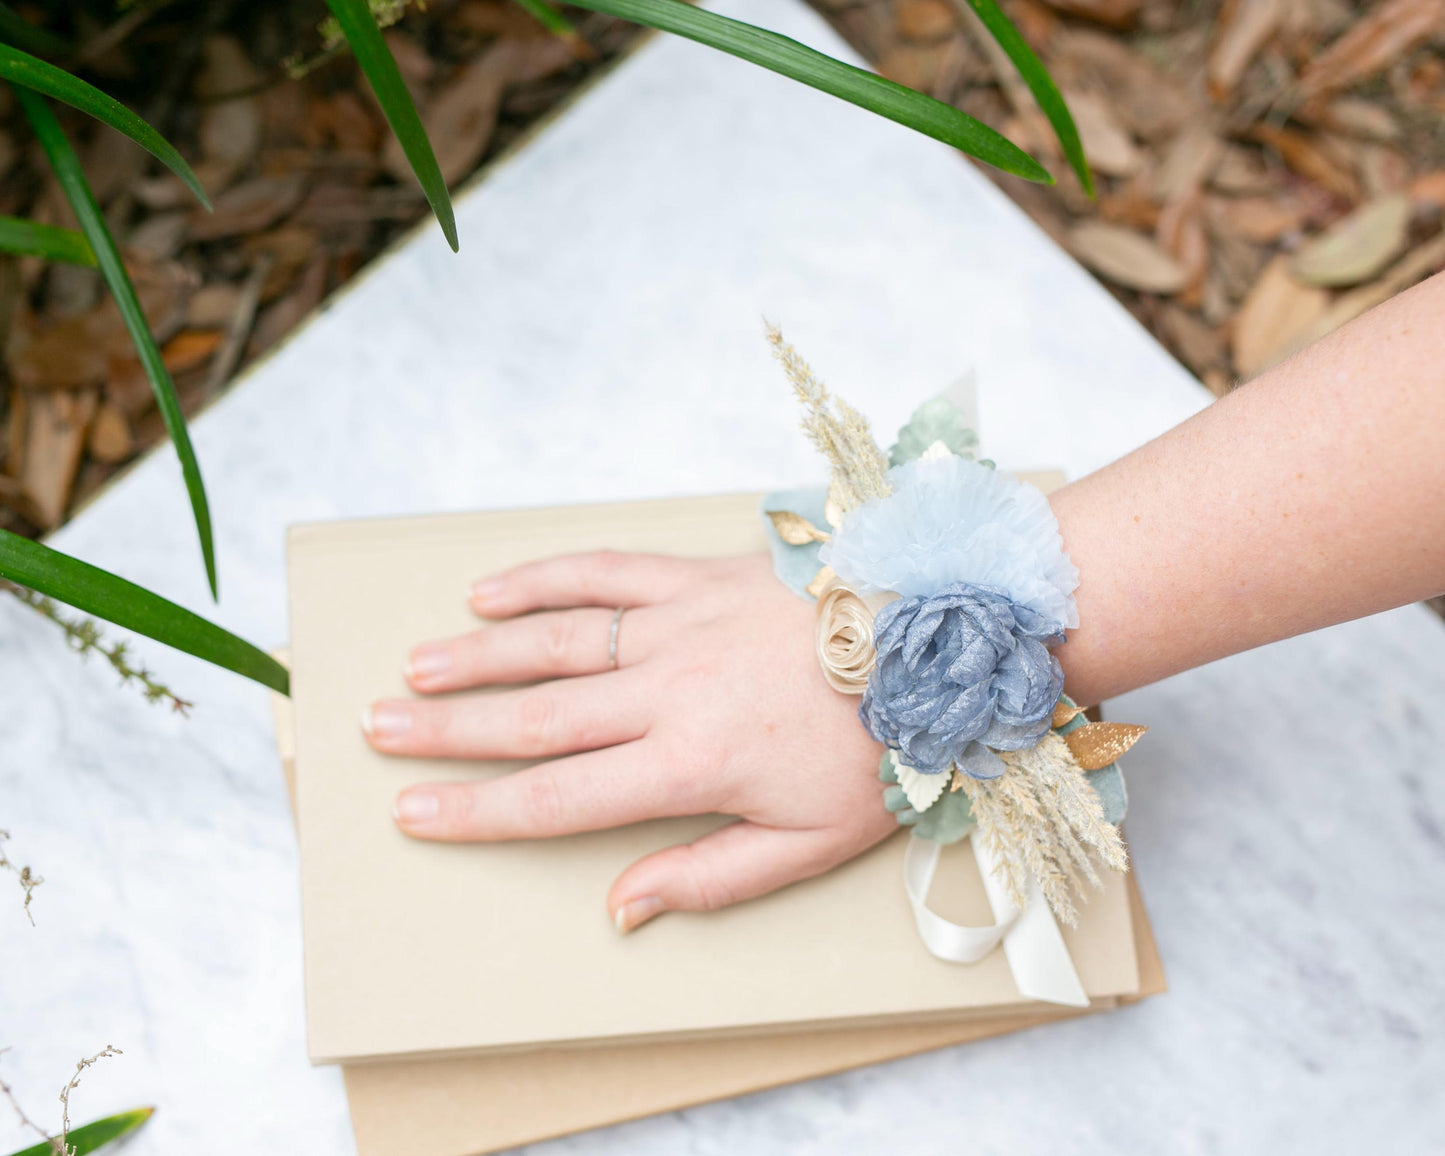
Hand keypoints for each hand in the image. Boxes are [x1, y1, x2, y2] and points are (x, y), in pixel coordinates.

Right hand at [361, 551, 893, 930]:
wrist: (938, 643)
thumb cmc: (878, 749)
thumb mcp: (808, 844)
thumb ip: (708, 877)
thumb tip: (620, 908)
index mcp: (690, 766)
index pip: (557, 797)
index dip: (477, 810)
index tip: (413, 810)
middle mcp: (667, 692)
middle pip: (533, 715)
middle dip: (447, 728)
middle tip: (378, 727)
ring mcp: (678, 624)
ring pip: (553, 641)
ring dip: (476, 655)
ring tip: (413, 667)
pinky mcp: (698, 575)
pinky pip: (604, 569)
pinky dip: (543, 577)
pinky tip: (491, 588)